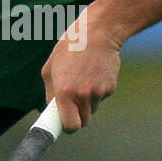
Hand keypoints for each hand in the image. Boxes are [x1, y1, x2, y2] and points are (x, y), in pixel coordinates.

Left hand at [41, 7, 120, 131]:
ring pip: (91, 109)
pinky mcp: (111, 87)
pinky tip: (95, 73)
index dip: (67, 128)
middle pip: (82, 121)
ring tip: (83, 77)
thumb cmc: (70, 48)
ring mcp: (99, 92)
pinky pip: (102, 97)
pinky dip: (98, 90)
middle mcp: (83, 95)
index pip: (70, 126)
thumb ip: (50, 93)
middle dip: (77, 114)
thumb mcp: (50, 68)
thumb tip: (53, 110)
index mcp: (65, 92)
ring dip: (87, 100)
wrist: (98, 32)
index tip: (64, 126)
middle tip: (73, 97)